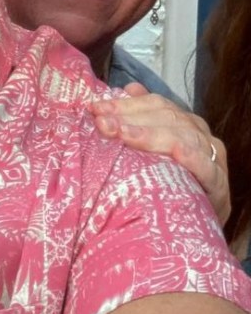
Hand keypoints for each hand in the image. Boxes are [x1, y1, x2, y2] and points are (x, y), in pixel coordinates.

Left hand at [89, 82, 230, 225]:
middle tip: (102, 123)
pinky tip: (175, 153)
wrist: (198, 224)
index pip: (155, 105)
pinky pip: (206, 168)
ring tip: (123, 135)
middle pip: (166, 117)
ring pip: (183, 136)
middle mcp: (198, 134)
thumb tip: (129, 89)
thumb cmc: (171, 183)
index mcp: (182, 122)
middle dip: (130, 118)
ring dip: (150, 134)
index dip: (125, 104)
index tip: (96, 108)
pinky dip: (191, 158)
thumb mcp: (153, 151)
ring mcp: (211, 157)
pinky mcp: (218, 185)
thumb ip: (143, 119)